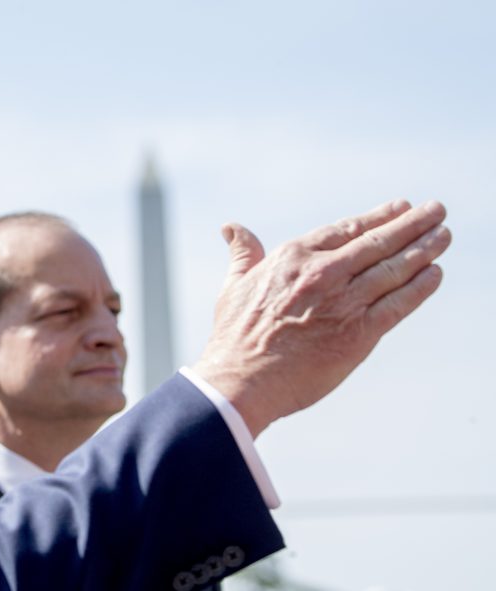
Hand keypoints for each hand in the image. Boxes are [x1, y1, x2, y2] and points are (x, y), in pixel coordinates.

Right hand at [191, 200, 450, 437]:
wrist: (242, 381)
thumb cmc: (235, 337)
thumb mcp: (235, 285)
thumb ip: (243, 254)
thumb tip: (231, 228)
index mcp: (294, 257)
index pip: (347, 229)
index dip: (378, 217)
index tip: (401, 207)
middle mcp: (323, 273)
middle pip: (378, 243)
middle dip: (413, 225)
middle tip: (437, 211)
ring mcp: (344, 302)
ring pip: (394, 269)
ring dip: (425, 250)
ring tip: (443, 236)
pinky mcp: (359, 333)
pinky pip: (399, 304)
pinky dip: (420, 287)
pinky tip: (434, 274)